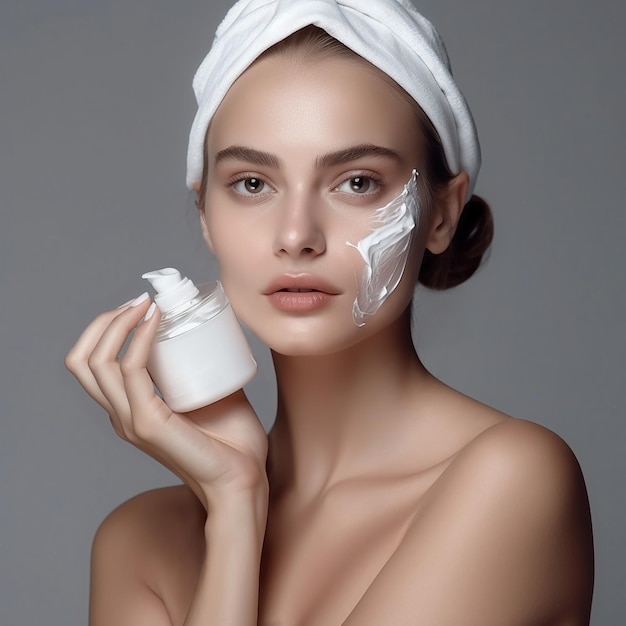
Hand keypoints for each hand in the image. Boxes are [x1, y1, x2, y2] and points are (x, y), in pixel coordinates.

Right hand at [65, 293, 267, 510]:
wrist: (243, 480)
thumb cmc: (230, 440)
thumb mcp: (208, 392)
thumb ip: (200, 368)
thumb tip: (210, 330)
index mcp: (130, 409)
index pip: (91, 364)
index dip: (105, 329)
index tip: (140, 305)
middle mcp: (122, 415)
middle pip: (83, 360)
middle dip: (104, 321)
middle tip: (139, 301)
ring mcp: (131, 421)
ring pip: (97, 362)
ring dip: (118, 323)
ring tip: (146, 304)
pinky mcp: (149, 424)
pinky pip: (131, 372)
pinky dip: (140, 339)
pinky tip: (158, 322)